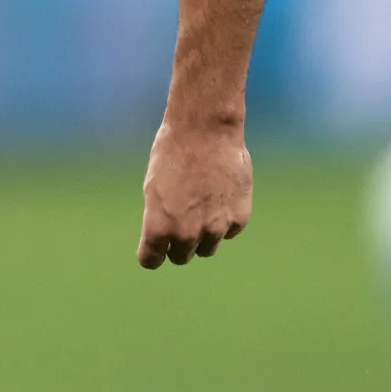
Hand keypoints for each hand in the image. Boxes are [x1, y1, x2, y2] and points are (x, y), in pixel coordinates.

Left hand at [138, 116, 251, 267]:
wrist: (206, 130)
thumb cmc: (172, 153)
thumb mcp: (153, 187)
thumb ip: (161, 218)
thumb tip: (167, 235)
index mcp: (159, 227)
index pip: (151, 261)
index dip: (151, 254)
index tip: (153, 248)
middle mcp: (186, 234)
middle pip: (180, 257)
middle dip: (177, 244)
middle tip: (180, 222)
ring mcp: (215, 228)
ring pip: (207, 248)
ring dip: (202, 236)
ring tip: (201, 207)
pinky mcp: (239, 218)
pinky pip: (229, 232)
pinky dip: (225, 221)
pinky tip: (220, 197)